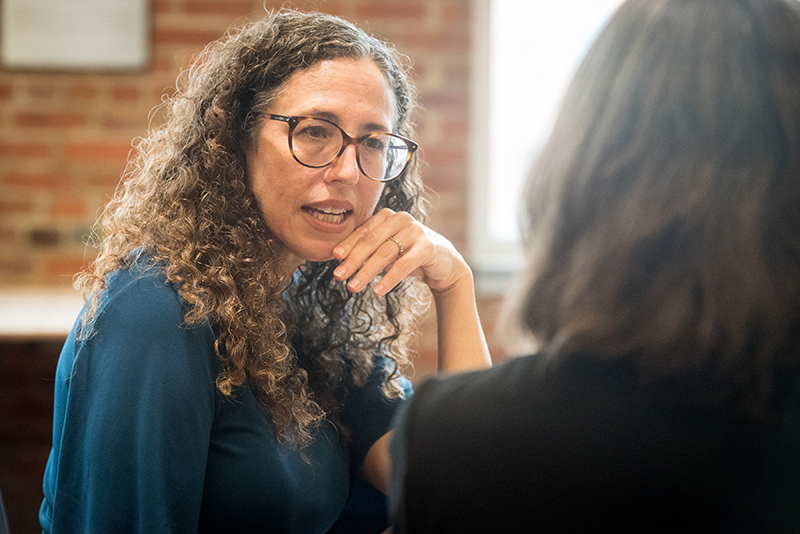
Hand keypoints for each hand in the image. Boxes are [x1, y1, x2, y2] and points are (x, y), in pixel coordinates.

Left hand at [331, 208, 469, 295]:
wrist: (444, 264)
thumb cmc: (410, 256)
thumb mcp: (388, 250)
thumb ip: (369, 250)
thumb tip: (341, 260)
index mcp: (388, 216)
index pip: (363, 231)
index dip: (348, 244)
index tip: (335, 258)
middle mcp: (401, 219)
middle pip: (371, 241)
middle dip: (353, 260)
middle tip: (338, 276)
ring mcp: (415, 231)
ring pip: (385, 253)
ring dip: (366, 272)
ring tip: (353, 287)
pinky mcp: (427, 247)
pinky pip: (403, 264)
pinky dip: (388, 279)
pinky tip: (377, 291)